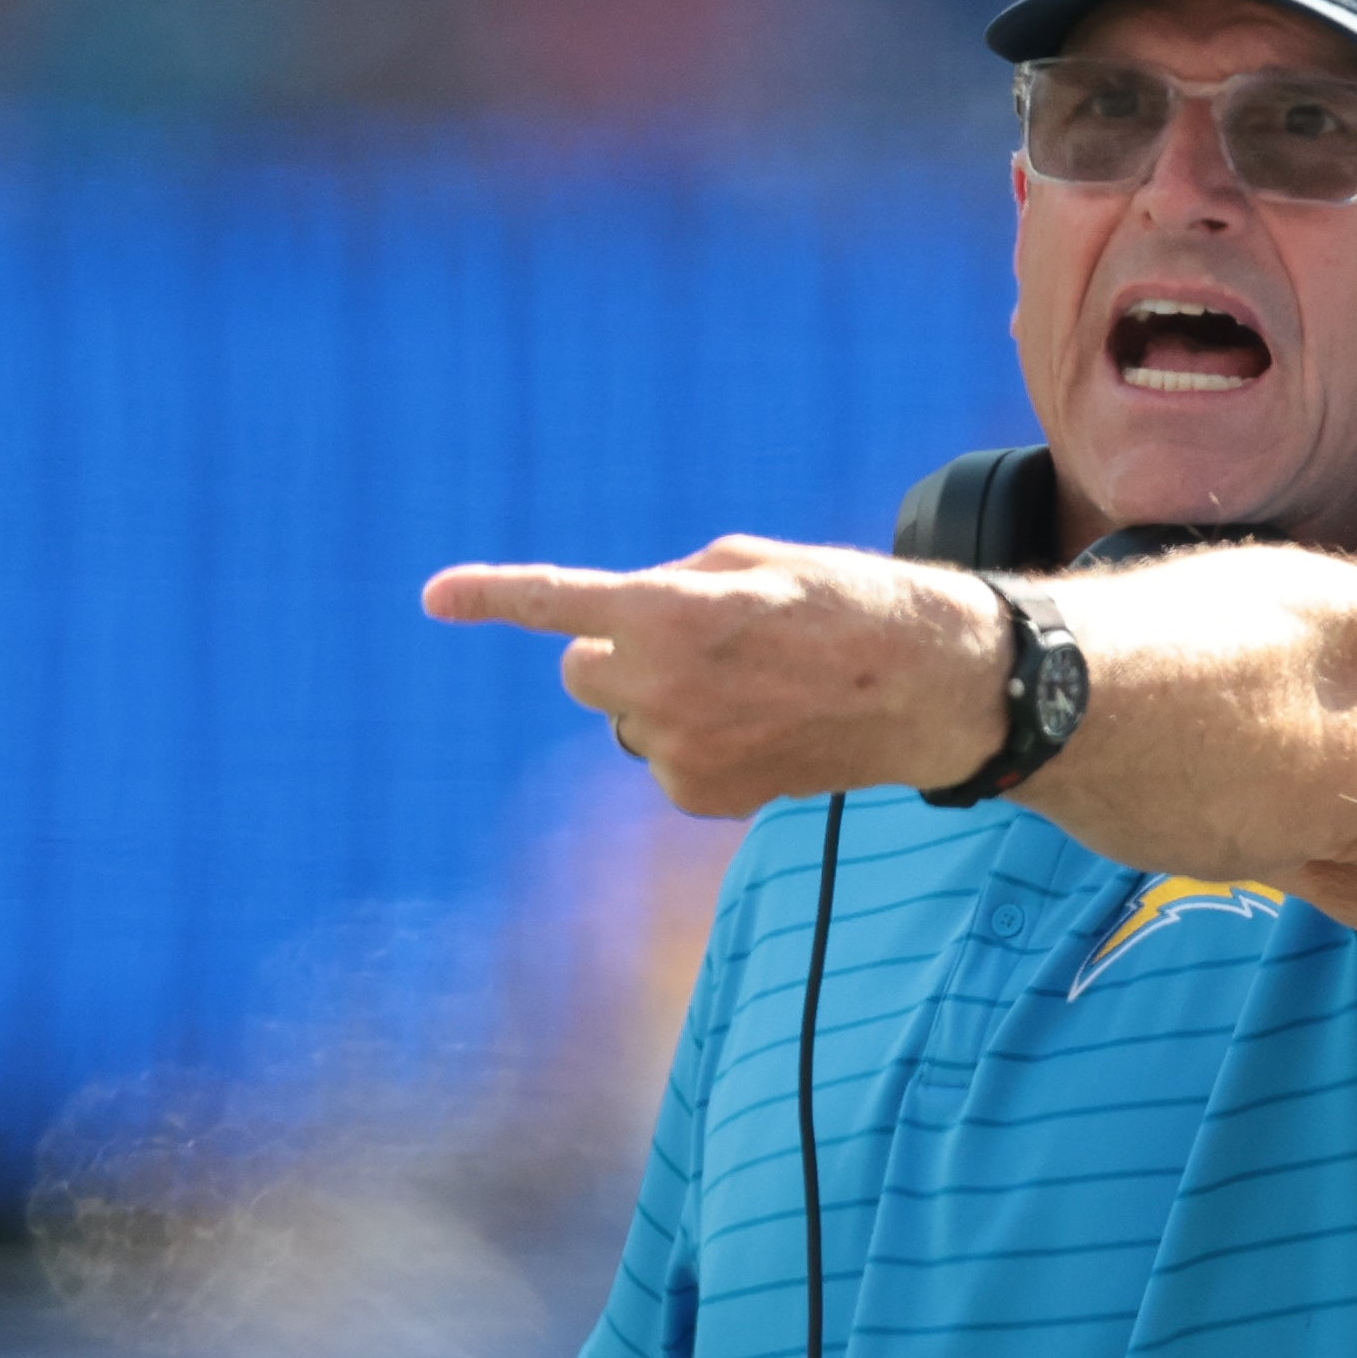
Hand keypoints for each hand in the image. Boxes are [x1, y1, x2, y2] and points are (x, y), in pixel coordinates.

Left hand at [424, 535, 1009, 816]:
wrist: (922, 688)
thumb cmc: (841, 605)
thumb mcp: (749, 561)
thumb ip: (667, 586)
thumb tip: (622, 624)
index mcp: (667, 614)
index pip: (557, 603)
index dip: (490, 595)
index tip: (434, 596)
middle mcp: (659, 688)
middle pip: (582, 672)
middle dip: (615, 654)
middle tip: (691, 644)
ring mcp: (676, 751)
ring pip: (624, 719)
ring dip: (659, 699)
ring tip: (745, 686)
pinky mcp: (698, 796)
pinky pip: (661, 760)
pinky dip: (693, 742)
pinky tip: (756, 726)